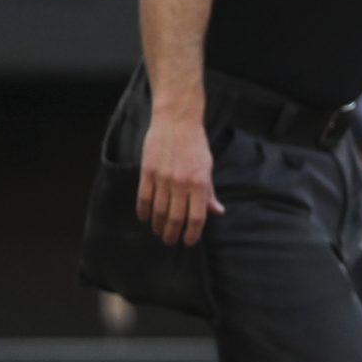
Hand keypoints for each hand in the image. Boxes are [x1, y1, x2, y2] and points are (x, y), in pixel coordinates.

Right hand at [136, 112, 224, 244]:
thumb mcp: (208, 166)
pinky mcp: (147, 172)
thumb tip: (217, 211)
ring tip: (160, 231)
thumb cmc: (195, 144)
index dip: (193, 233)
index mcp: (199, 182)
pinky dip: (144, 212)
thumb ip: (209, 191)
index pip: (197, 217)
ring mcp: (162, 179)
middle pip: (175, 219)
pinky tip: (146, 218)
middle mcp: (181, 183)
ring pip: (158, 212)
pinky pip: (143, 199)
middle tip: (171, 241)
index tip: (189, 242)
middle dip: (173, 234)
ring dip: (158, 226)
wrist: (177, 120)